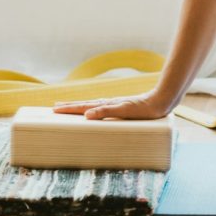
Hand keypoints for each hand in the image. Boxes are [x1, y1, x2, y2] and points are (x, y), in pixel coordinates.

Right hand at [53, 89, 172, 120]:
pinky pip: (100, 108)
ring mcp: (114, 104)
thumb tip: (86, 114)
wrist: (160, 101)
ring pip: (91, 105)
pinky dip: (91, 109)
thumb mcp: (124, 111)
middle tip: (54, 107)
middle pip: (84, 104)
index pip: (83, 107)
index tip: (54, 109)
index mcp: (106, 105)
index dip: (69, 109)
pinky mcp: (121, 107)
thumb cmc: (143, 109)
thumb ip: (106, 112)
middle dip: (69, 106)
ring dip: (78, 106)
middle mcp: (108, 103)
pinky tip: (93, 112)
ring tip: (68, 107)